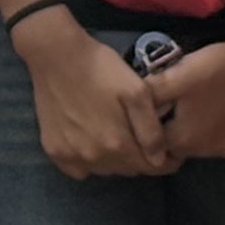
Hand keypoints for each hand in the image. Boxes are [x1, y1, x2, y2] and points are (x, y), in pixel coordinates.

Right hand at [15, 9, 175, 177]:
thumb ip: (151, 130)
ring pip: (104, 170)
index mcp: (117, 144)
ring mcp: (71, 156)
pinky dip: (88, 162)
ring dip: (115, 160)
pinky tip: (89, 143)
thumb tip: (160, 160)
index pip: (151, 168)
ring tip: (114, 135)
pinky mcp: (53, 150)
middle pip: (127, 170)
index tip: (171, 152)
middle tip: (139, 135)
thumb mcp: (137, 92)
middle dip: (139, 157)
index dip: (166, 161)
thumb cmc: (101, 68)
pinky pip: (78, 170)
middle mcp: (94, 158)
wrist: (56, 54)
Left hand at [154, 37, 224, 162]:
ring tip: (204, 104)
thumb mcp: (175, 76)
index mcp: (184, 140)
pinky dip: (224, 131)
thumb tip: (127, 108)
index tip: (158, 109)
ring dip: (200, 131)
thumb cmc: (214, 68)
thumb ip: (148, 95)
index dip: (154, 126)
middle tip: (181, 103)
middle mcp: (207, 153)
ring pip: (204, 146)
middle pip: (181, 146)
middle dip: (176, 129)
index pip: (157, 144)